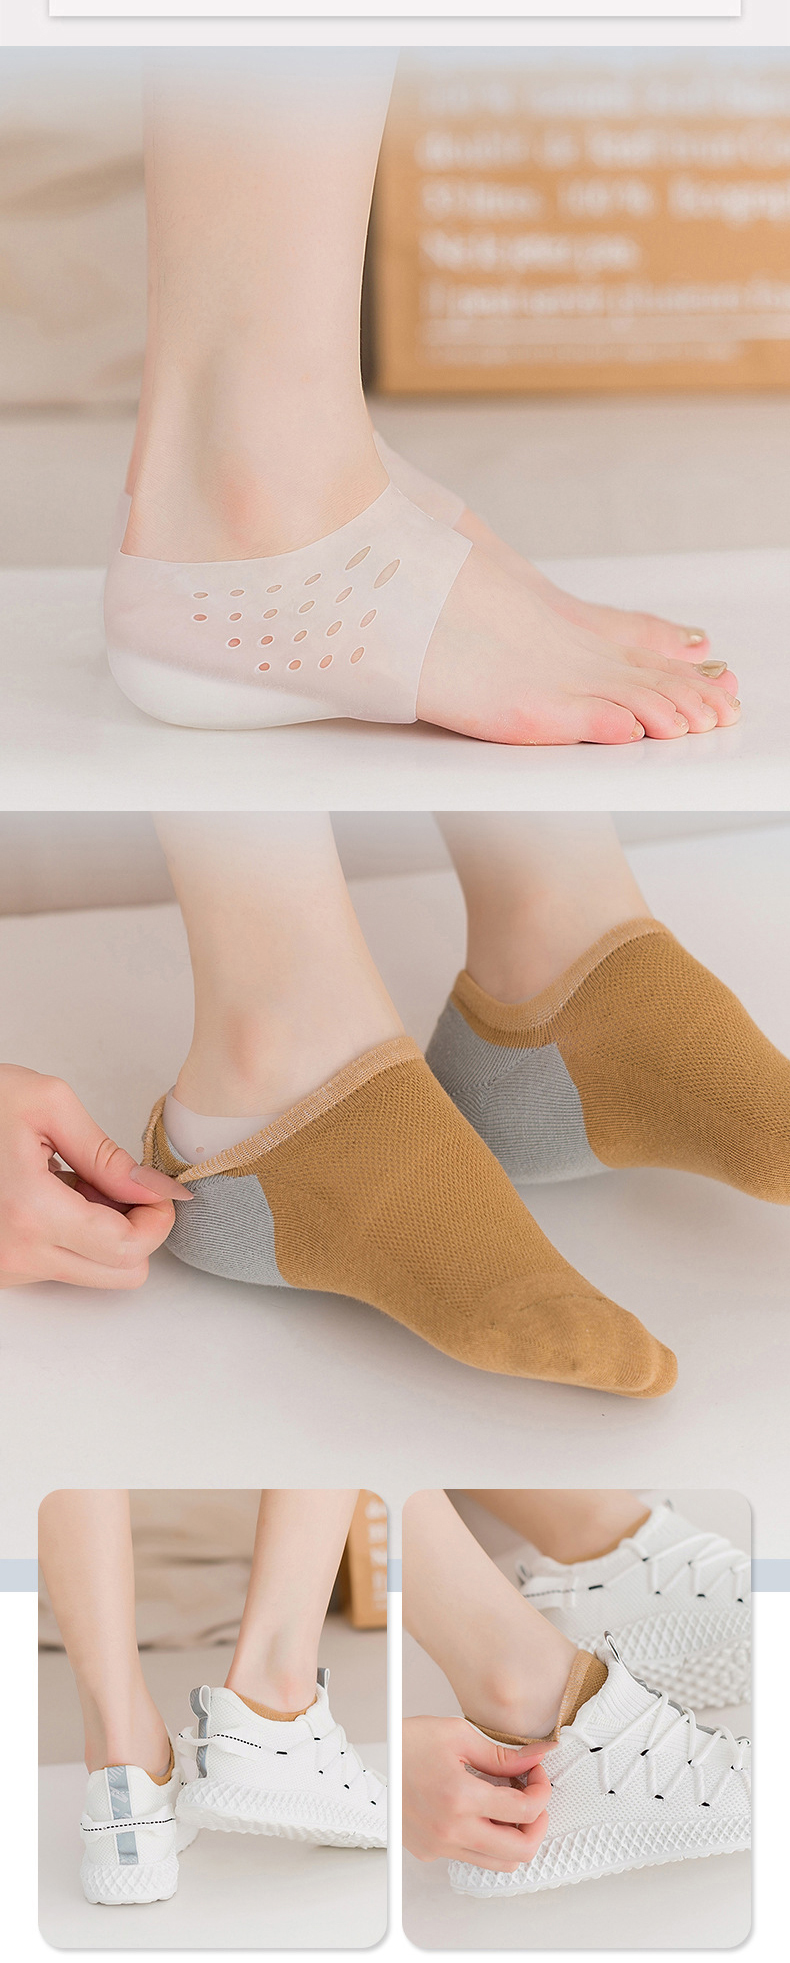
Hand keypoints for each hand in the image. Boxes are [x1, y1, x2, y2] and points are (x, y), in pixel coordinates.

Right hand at [0, 1065, 190, 1288]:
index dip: (157, 1218)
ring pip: (91, 1272)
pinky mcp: (1, 1267)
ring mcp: (6, 1267)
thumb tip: (151, 1187)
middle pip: (119, 1275)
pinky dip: (72, 1235)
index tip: (156, 1189)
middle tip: (126, 1187)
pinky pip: (58, 1264)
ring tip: (77, 1181)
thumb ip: (106, 1153)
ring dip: (102, 1232)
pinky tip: (54, 1194)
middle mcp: (17, 1253)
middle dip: (138, 1231)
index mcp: (32, 1212)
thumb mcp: (47, 1104)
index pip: (127, 1248)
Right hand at [403, 1715, 551, 1870]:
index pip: (525, 1810)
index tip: (537, 1775)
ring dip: (516, 1838)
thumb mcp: (459, 1735)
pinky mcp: (431, 1852)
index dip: (542, 1791)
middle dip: (538, 1824)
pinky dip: (489, 1841)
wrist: (372, 1761)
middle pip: (520, 1851)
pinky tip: (483, 1813)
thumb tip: (538, 1756)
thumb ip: (503, 1754)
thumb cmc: (409, 1742)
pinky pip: (473, 1857)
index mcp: (461, 1797)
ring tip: (510, 1808)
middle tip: (534, 1799)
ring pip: (500, 1864)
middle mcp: (451, 1830)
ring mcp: (441, 1846)